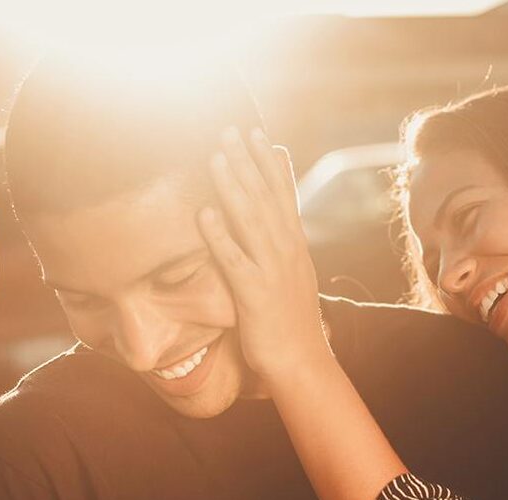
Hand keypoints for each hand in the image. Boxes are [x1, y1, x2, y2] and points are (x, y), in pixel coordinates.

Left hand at [199, 127, 331, 382]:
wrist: (302, 363)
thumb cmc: (291, 320)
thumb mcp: (292, 275)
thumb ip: (282, 244)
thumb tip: (276, 218)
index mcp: (295, 246)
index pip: (283, 195)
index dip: (269, 163)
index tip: (257, 133)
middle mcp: (287, 251)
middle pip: (266, 198)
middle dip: (248, 162)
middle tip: (230, 129)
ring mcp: (273, 271)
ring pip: (251, 220)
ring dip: (233, 186)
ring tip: (216, 156)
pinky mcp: (255, 294)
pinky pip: (235, 260)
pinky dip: (220, 235)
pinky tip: (204, 213)